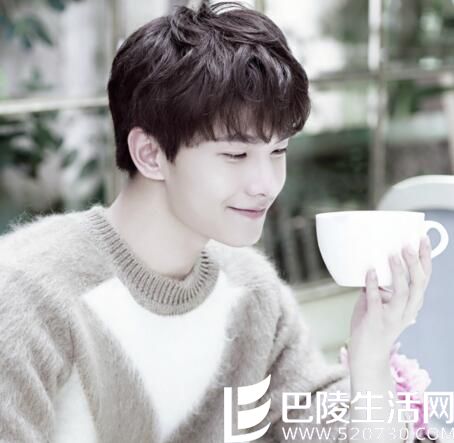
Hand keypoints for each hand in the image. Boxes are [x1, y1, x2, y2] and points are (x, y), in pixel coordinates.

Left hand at [347, 236, 431, 372]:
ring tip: (392, 254)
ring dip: (399, 272)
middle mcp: (407, 310)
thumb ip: (380, 287)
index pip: (424, 279)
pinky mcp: (377, 321)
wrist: (367, 355)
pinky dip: (373, 285)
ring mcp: (393, 317)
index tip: (421, 238)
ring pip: (403, 292)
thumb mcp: (382, 303)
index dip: (425, 259)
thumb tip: (372, 265)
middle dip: (415, 262)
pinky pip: (376, 300)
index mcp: (412, 304)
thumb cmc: (373, 326)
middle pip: (419, 284)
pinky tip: (370, 272)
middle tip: (407, 244)